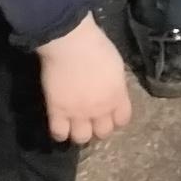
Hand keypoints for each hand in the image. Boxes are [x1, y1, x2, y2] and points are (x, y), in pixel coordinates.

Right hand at [38, 14, 132, 146]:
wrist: (71, 42)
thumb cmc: (96, 45)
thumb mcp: (116, 65)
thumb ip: (115, 83)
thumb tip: (111, 89)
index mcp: (117, 96)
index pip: (122, 120)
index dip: (116, 120)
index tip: (110, 116)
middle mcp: (100, 109)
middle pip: (103, 132)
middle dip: (98, 128)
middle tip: (91, 121)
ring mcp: (78, 112)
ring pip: (81, 138)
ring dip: (79, 133)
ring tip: (74, 125)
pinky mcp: (57, 111)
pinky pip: (59, 133)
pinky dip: (59, 133)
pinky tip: (59, 125)